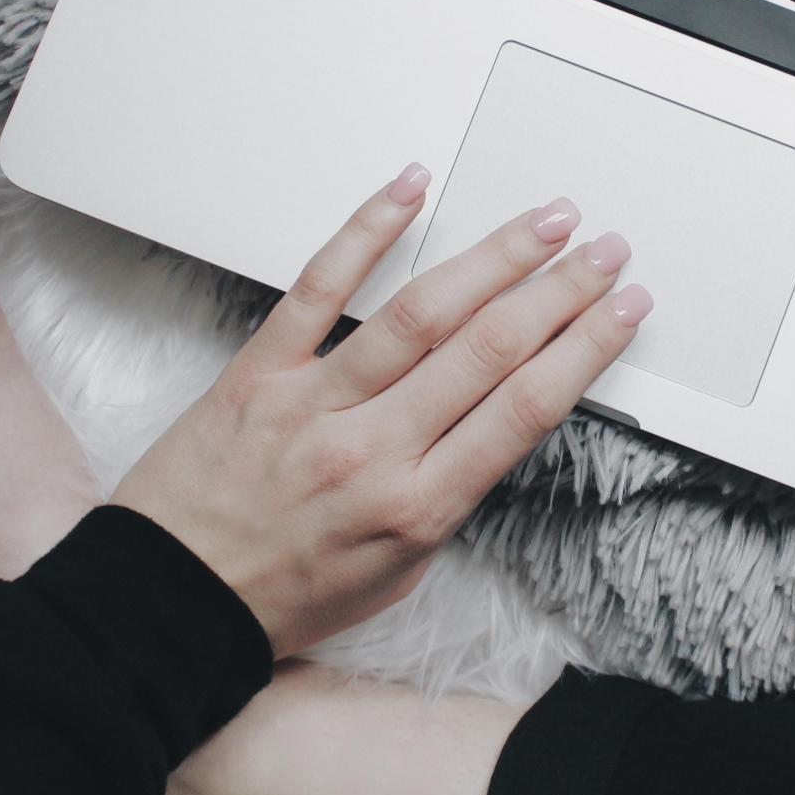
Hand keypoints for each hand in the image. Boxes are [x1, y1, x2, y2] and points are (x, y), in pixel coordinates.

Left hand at [110, 165, 650, 656]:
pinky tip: (408, 190)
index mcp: (415, 506)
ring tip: (542, 221)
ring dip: (493, 256)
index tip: (624, 309)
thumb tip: (499, 423)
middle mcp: (370, 450)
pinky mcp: (258, 372)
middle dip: (560, 290)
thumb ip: (449, 497)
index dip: (586, 348)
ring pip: (421, 312)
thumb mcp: (398, 572)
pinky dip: (367, 230)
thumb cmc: (282, 594)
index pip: (524, 409)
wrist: (170, 604)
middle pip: (488, 349)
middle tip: (602, 250)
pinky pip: (318, 287)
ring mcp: (313, 404)